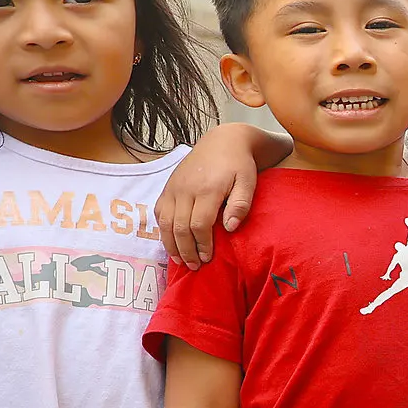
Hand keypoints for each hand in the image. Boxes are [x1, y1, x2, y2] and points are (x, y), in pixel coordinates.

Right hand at [156, 126, 263, 266]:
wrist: (222, 141)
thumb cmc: (239, 165)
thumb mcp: (248, 182)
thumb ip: (240, 204)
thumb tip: (229, 228)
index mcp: (207, 189)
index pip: (199, 225)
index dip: (202, 245)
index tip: (209, 259)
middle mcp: (185, 189)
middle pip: (179, 227)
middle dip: (186, 250)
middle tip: (195, 266)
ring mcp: (173, 188)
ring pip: (165, 222)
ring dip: (171, 244)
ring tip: (182, 260)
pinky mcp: (168, 187)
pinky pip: (160, 212)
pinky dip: (163, 230)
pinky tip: (172, 242)